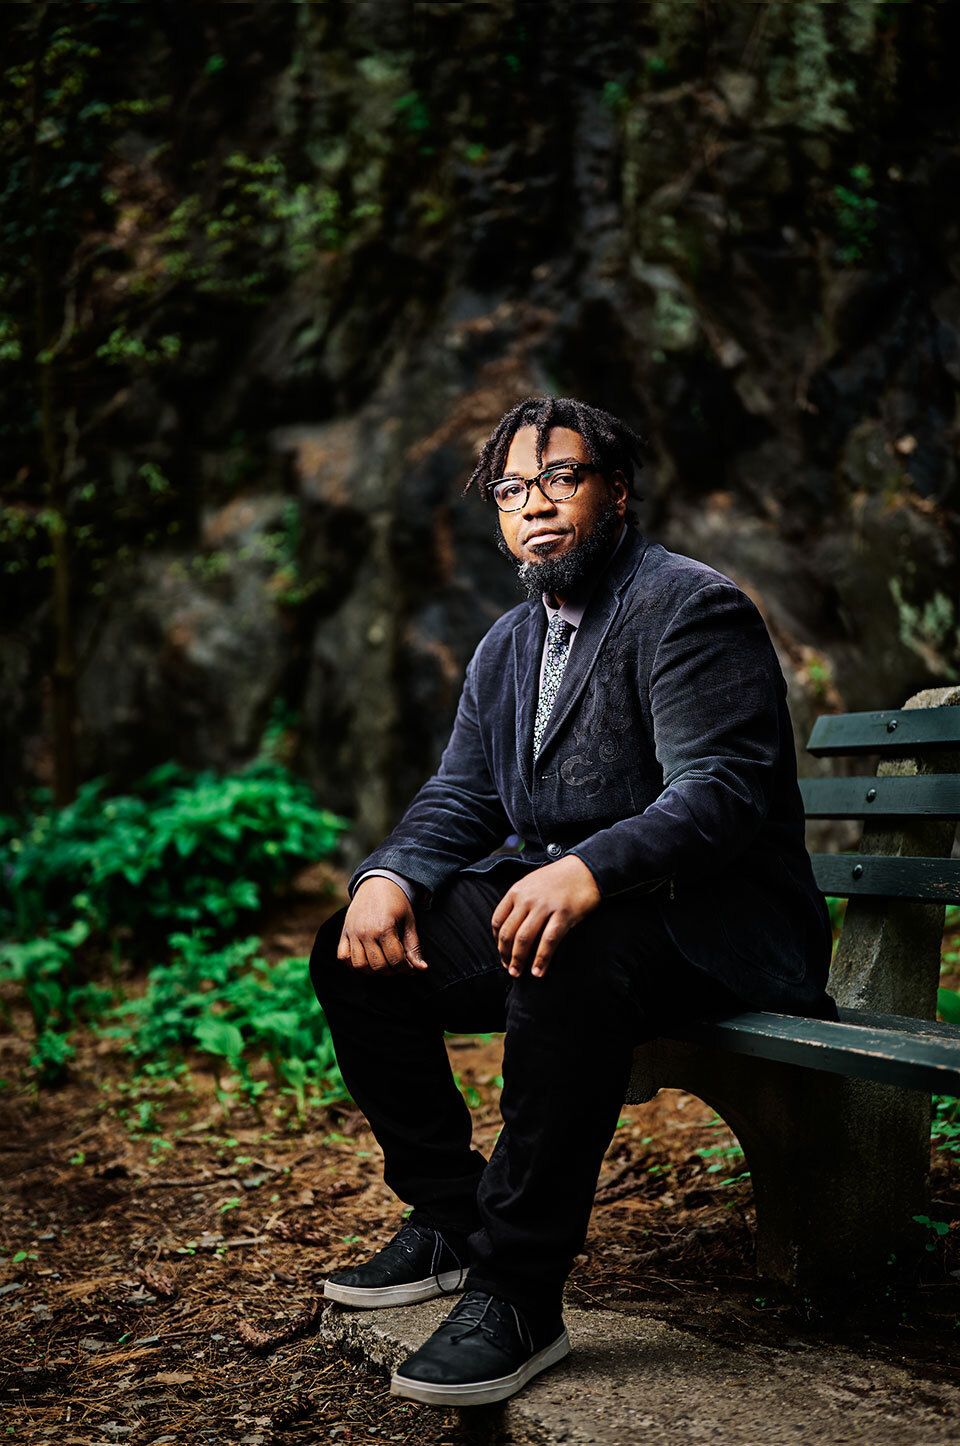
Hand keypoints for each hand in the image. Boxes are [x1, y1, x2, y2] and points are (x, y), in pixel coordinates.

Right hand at [336, 877, 428, 975]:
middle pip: (378, 966)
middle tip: (398, 965)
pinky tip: (366, 960)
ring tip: (383, 964)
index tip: (411, 966)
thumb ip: (414, 946)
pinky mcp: (344, 932)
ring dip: (373, 970)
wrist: (378, 881)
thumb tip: (421, 968)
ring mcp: (352, 933)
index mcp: (384, 927)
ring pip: (359, 965)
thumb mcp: (409, 921)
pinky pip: (343, 957)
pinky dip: (352, 963)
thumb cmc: (397, 902)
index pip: (395, 960)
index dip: (406, 967)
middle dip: (392, 970)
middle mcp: (366, 932)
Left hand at [490, 855, 600, 978]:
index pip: (498, 921)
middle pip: (509, 933)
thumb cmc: (558, 878)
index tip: (502, 953)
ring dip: (519, 960)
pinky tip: (538, 971)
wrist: (585, 869)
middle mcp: (528, 899)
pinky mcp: (564, 914)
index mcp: (517, 891)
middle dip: (506, 955)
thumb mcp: (532, 883)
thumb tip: (511, 927)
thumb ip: (520, 901)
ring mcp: (545, 906)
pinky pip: (548, 940)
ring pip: (525, 938)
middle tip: (509, 968)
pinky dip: (541, 958)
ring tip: (518, 973)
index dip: (497, 941)